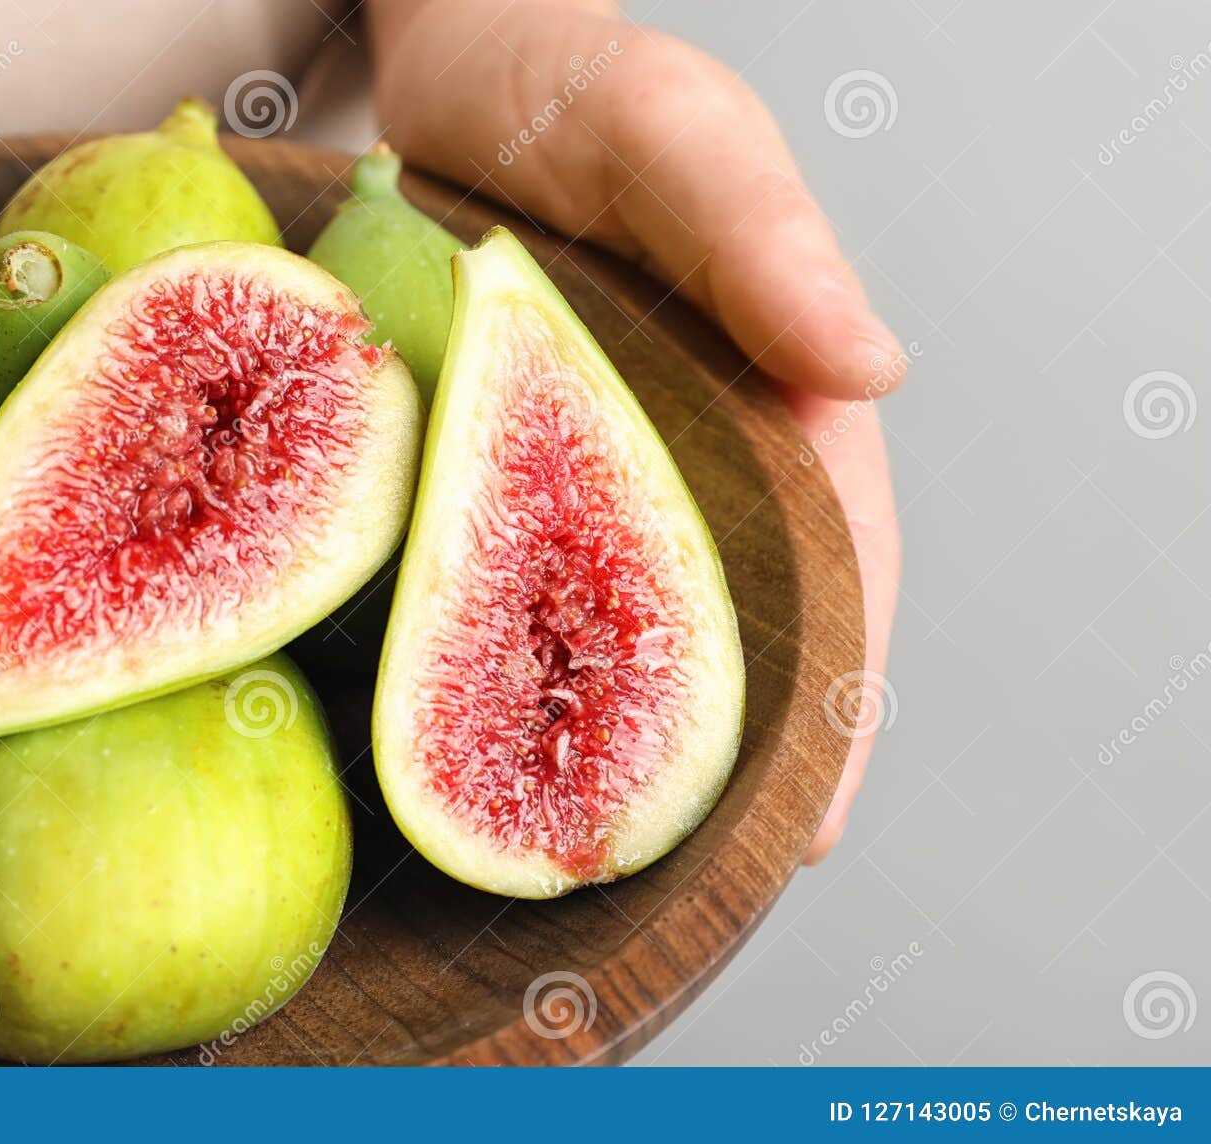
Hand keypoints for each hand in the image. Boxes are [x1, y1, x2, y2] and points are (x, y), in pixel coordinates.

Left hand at [370, 0, 902, 861]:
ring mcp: (581, 469)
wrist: (445, 62)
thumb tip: (872, 368)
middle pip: (724, 629)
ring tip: (571, 854)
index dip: (836, 699)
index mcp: (766, 394)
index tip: (815, 825)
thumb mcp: (675, 134)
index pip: (832, 565)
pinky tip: (459, 736)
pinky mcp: (487, 463)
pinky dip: (491, 660)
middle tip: (681, 886)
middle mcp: (679, 452)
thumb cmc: (577, 80)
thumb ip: (763, 237)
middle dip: (717, 759)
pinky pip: (498, 577)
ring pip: (609, 627)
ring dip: (600, 737)